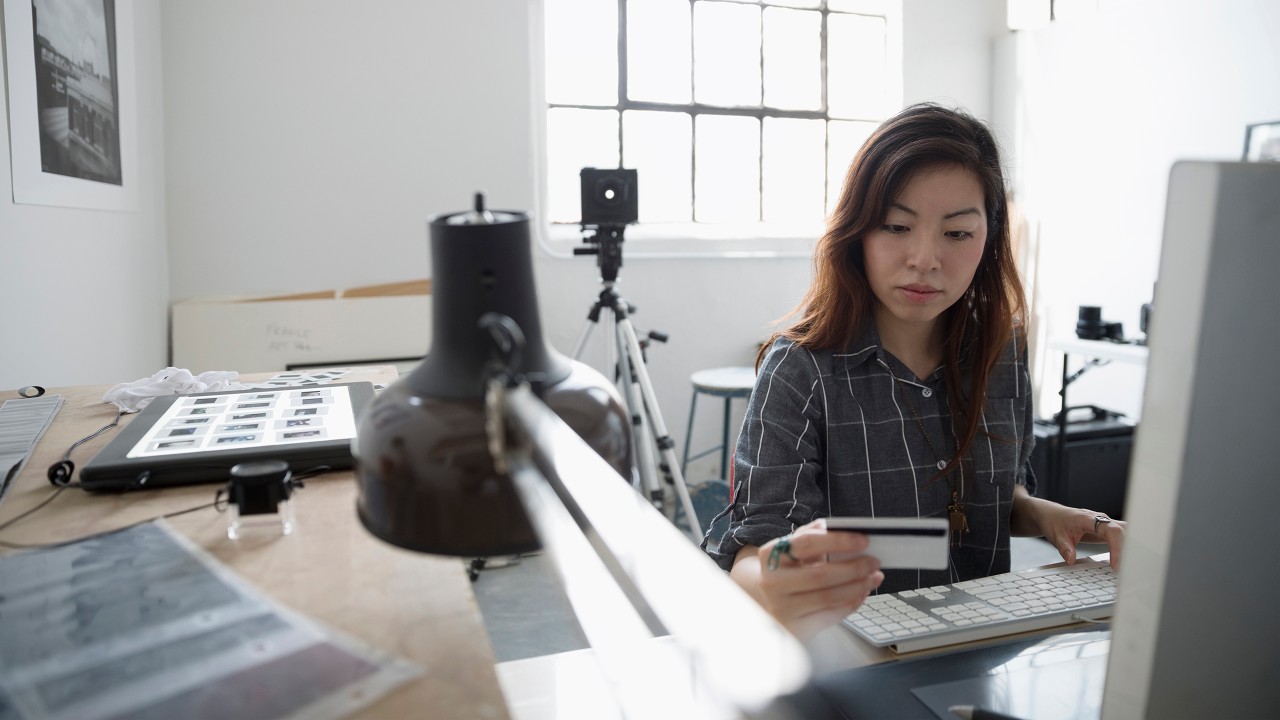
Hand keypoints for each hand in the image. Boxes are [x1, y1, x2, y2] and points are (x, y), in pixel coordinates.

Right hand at [746, 519, 884, 638]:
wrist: (769, 602)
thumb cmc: (787, 572)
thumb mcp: (794, 551)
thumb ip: (814, 536)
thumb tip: (843, 530)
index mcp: (771, 555)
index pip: (807, 543)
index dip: (838, 541)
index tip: (863, 540)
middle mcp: (772, 582)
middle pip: (820, 574)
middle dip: (854, 568)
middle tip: (873, 562)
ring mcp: (781, 607)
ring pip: (828, 597)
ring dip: (858, 587)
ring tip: (873, 578)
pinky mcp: (794, 628)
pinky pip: (830, 616)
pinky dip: (851, 604)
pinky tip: (861, 594)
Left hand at [1039, 504, 1126, 570]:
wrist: (1051, 514)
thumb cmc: (1054, 522)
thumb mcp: (1056, 536)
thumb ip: (1064, 548)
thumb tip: (1071, 560)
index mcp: (1089, 519)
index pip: (1111, 531)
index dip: (1117, 548)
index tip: (1115, 565)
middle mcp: (1100, 519)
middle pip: (1123, 532)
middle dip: (1129, 550)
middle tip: (1128, 569)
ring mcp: (1105, 523)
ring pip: (1126, 532)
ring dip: (1130, 548)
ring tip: (1131, 567)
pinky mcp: (1106, 529)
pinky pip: (1121, 536)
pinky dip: (1126, 546)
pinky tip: (1128, 559)